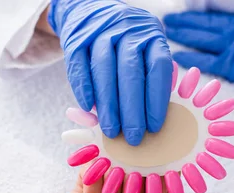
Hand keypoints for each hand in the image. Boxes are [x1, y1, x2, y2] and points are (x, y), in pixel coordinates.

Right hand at [48, 0, 172, 144]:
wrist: (90, 10)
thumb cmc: (124, 43)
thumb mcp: (144, 49)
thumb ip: (148, 77)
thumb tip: (150, 119)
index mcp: (150, 34)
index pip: (157, 68)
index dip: (156, 100)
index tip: (154, 127)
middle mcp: (127, 30)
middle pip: (130, 73)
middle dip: (132, 110)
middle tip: (133, 138)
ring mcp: (99, 32)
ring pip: (105, 70)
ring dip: (108, 105)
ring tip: (111, 131)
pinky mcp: (76, 39)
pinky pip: (80, 66)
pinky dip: (84, 88)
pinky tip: (88, 108)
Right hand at [52, 171, 233, 192]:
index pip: (167, 176)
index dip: (164, 176)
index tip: (159, 180)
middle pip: (140, 168)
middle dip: (135, 186)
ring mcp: (107, 192)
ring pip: (116, 167)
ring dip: (113, 190)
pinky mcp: (84, 190)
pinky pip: (92, 170)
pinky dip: (93, 188)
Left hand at [164, 12, 233, 112]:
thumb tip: (230, 37)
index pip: (216, 18)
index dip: (197, 16)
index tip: (182, 15)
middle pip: (205, 25)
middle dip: (184, 22)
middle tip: (166, 20)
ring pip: (202, 39)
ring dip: (182, 35)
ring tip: (166, 32)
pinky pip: (206, 61)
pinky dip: (190, 57)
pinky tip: (176, 55)